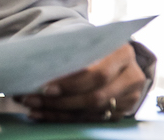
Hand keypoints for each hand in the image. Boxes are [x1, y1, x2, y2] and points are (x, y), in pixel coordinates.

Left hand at [17, 44, 145, 121]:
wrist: (116, 58)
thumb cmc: (93, 47)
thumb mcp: (86, 42)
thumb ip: (69, 51)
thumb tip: (34, 64)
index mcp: (123, 53)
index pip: (97, 74)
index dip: (71, 84)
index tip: (45, 88)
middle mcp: (132, 76)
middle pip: (95, 97)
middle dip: (61, 101)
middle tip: (32, 100)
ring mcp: (130, 97)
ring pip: (91, 111)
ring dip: (58, 112)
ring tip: (33, 107)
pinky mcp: (123, 111)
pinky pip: (91, 120)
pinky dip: (65, 118)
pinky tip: (43, 114)